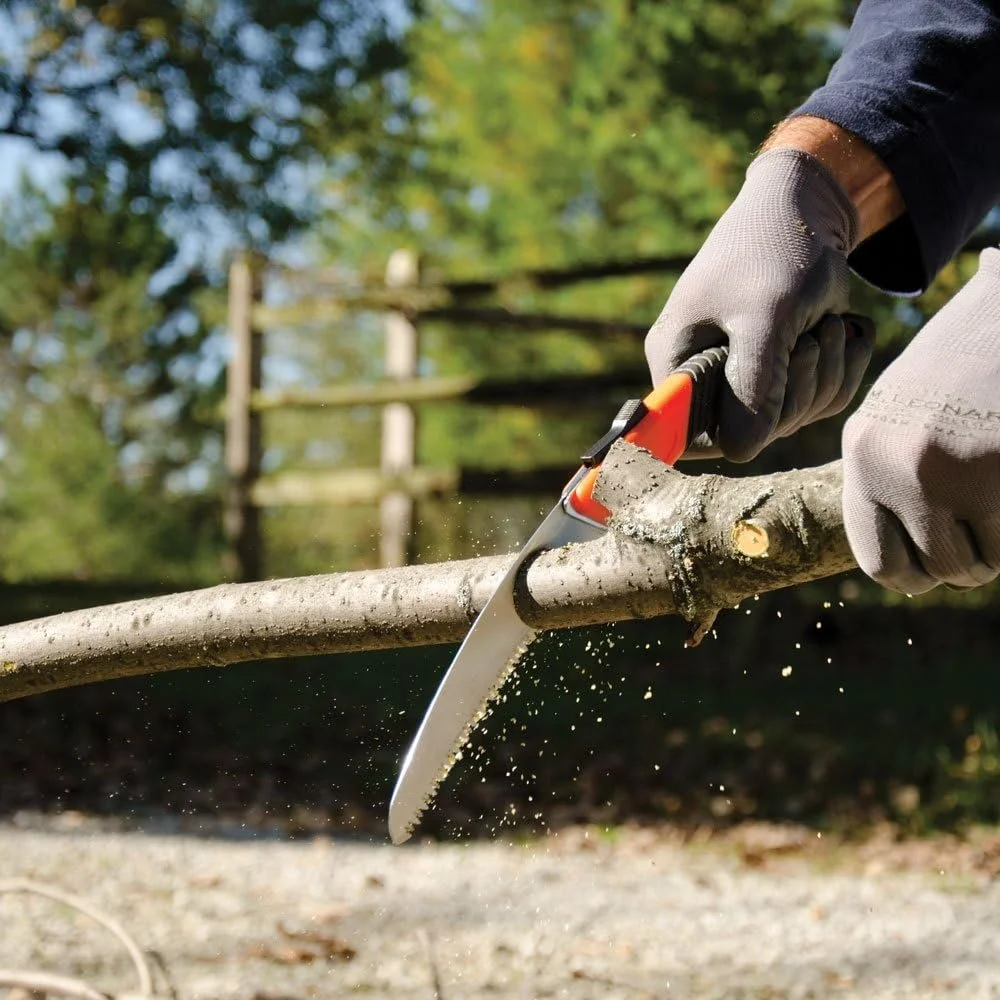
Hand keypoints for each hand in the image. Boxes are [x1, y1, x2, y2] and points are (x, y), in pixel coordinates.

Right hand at [645, 147, 873, 459]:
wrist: (809, 210)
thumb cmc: (773, 251)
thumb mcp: (766, 315)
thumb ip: (753, 383)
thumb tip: (742, 451)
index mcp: (676, 361)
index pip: (688, 433)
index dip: (728, 434)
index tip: (767, 411)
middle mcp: (704, 377)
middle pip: (751, 432)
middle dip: (796, 392)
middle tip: (811, 339)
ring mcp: (745, 377)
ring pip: (793, 418)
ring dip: (826, 374)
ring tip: (826, 326)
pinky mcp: (783, 372)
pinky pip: (819, 401)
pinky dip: (842, 369)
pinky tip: (843, 331)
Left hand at [843, 249, 999, 592]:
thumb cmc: (961, 362)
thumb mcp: (902, 413)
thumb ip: (890, 476)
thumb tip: (904, 564)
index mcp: (864, 452)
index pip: (878, 560)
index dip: (915, 571)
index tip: (937, 556)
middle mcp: (896, 467)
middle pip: (933, 570)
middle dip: (962, 564)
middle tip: (980, 532)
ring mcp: (950, 472)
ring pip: (979, 564)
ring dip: (995, 547)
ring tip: (996, 498)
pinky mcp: (999, 473)